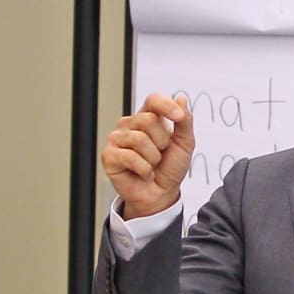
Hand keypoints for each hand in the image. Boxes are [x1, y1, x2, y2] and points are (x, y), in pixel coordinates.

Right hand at [103, 92, 196, 218]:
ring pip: (139, 139)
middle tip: (160, 155)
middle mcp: (130, 125)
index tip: (178, 118)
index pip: (153, 100)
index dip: (166, 106)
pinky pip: (130, 157)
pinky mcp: (109, 155)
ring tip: (151, 165)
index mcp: (147, 118)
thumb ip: (184, 121)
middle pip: (148, 120)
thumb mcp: (184, 144)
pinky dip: (144, 169)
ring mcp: (117, 139)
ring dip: (153, 158)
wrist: (161, 194)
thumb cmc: (170, 168)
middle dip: (162, 142)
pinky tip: (143, 173)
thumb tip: (181, 98)